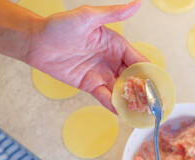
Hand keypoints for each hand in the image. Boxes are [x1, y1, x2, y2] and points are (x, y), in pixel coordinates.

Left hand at [26, 0, 147, 112]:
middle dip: (143, 88)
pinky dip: (114, 104)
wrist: (36, 41)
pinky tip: (124, 112)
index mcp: (116, 44)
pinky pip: (105, 96)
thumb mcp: (88, 16)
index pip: (138, 59)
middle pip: (133, 77)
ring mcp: (102, 73)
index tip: (159, 83)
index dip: (149, 71)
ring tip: (143, 111)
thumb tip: (137, 4)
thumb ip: (114, 13)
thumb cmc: (60, 25)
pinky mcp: (90, 85)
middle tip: (153, 102)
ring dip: (131, 99)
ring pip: (121, 89)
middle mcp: (112, 60)